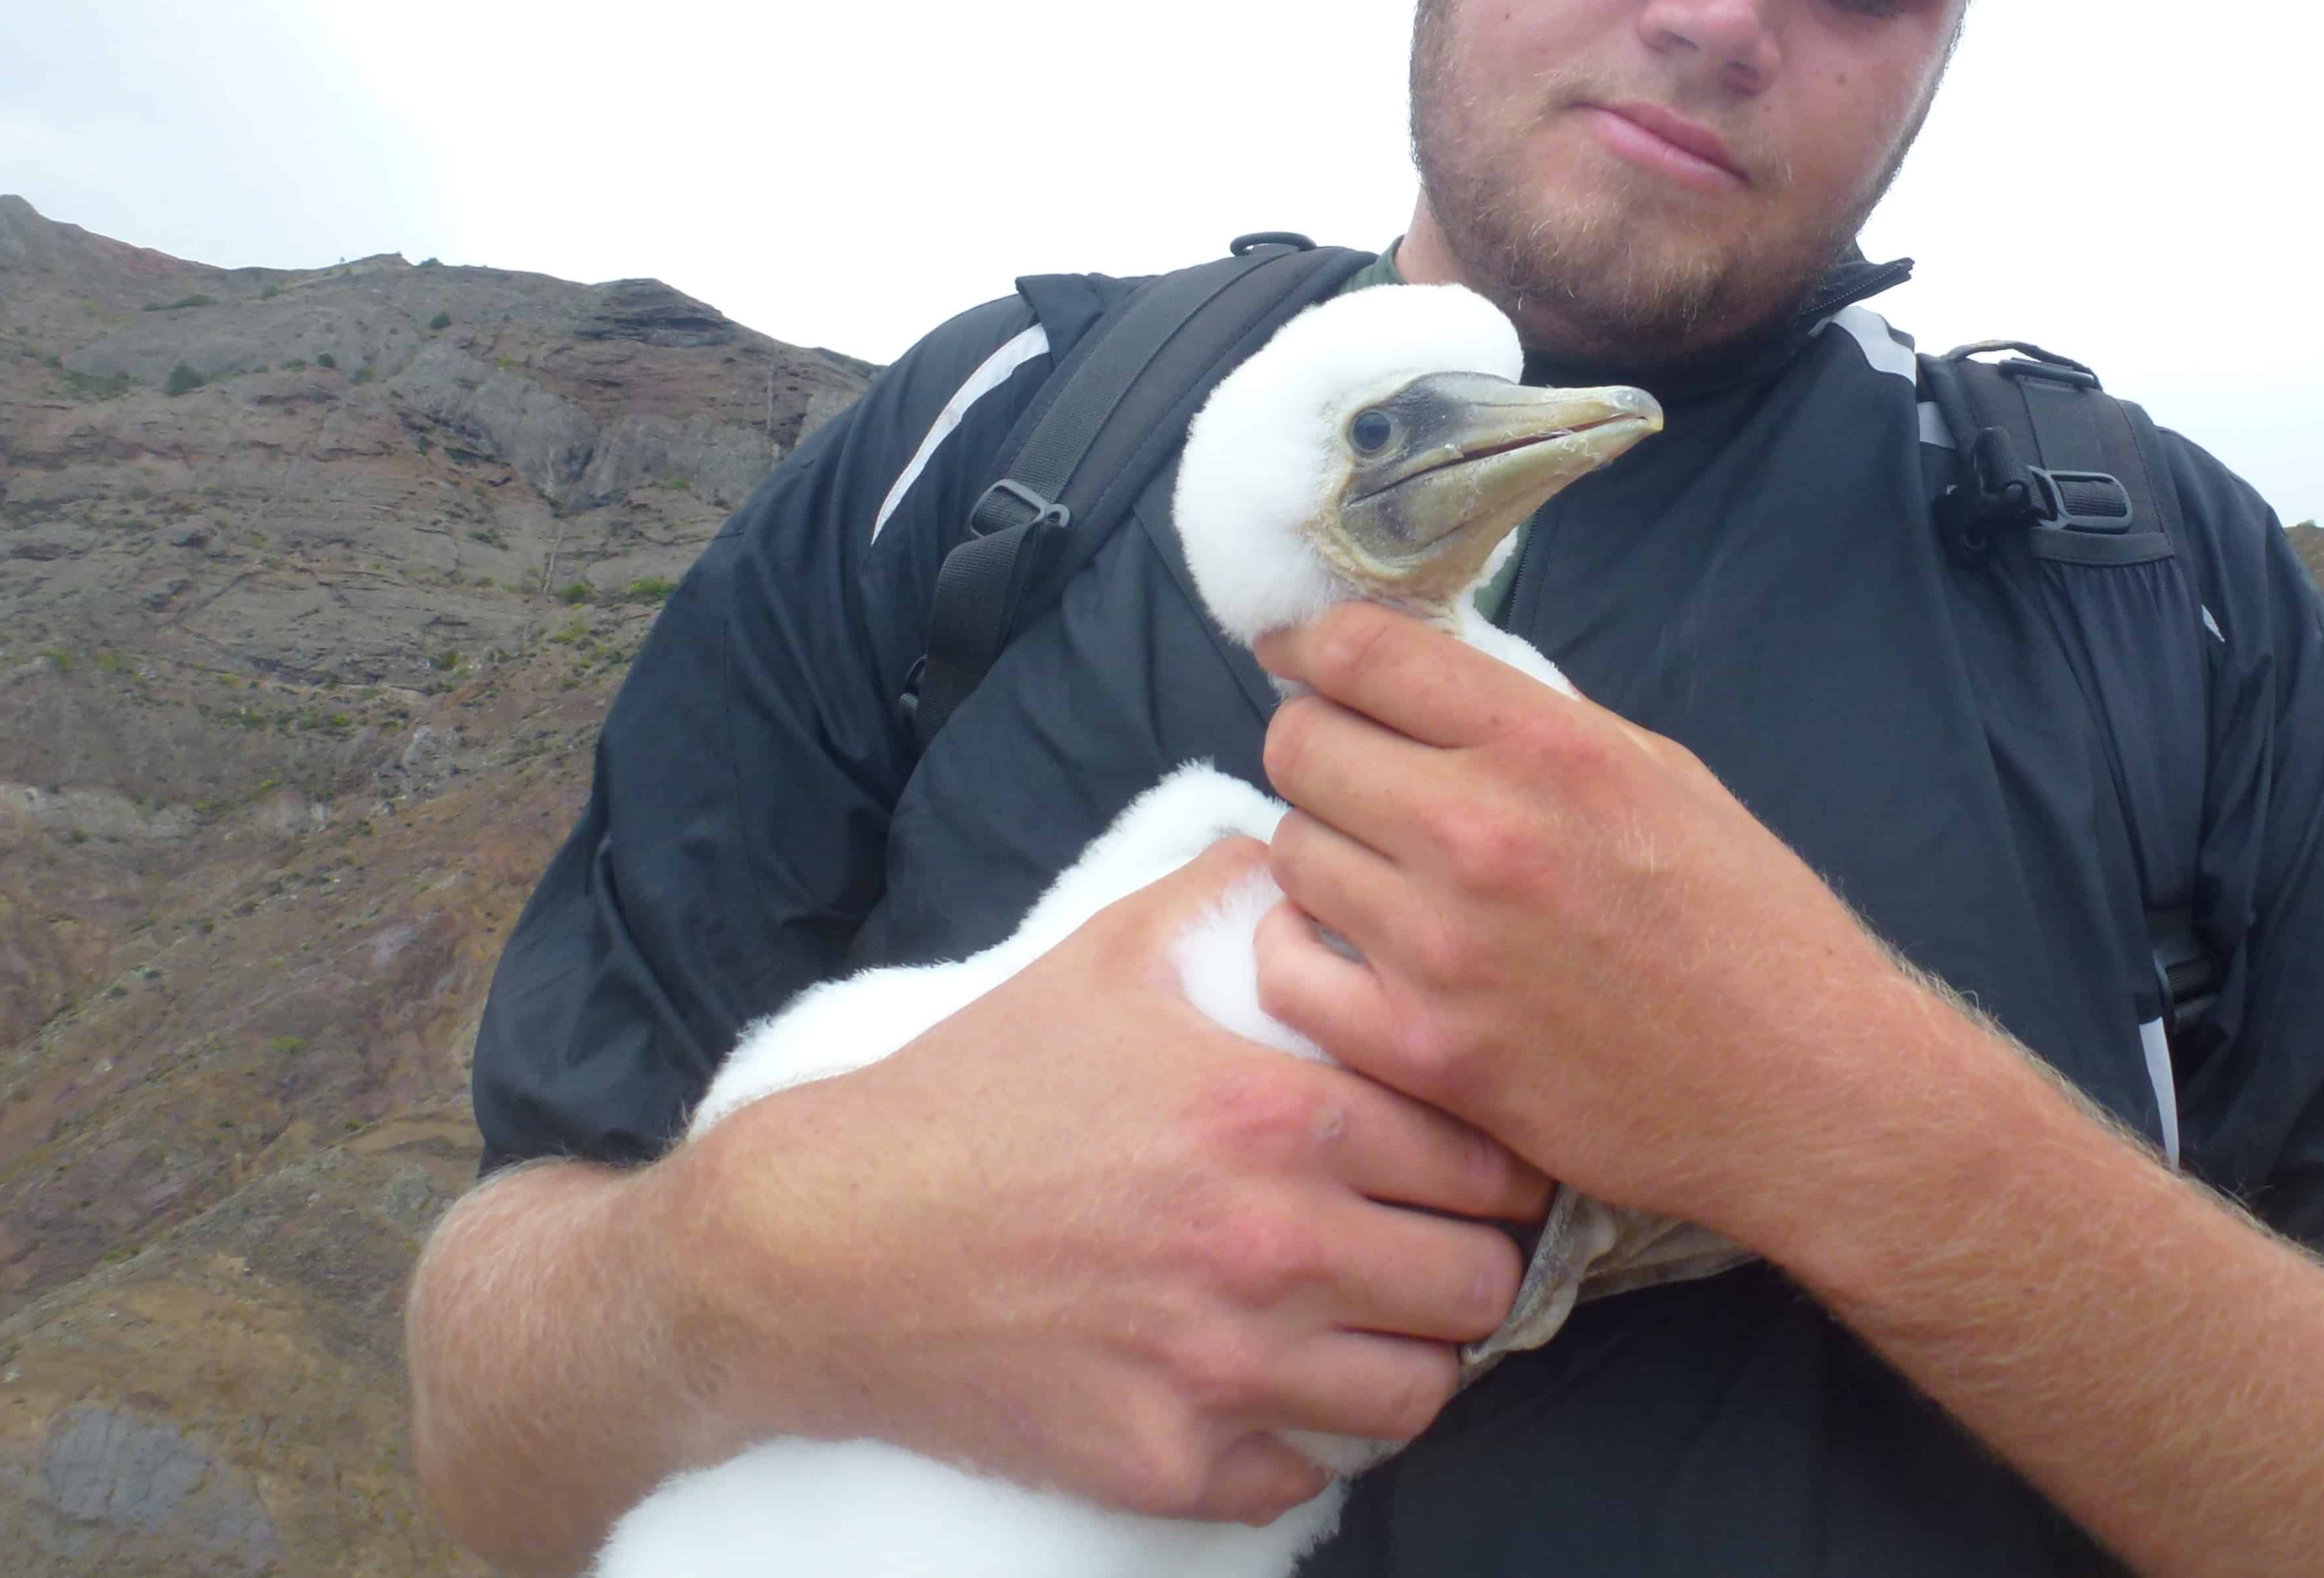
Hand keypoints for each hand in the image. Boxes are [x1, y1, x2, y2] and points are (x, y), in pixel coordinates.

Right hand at [661, 836, 1547, 1523]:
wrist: (828, 1244)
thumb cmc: (979, 1092)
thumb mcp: (1107, 955)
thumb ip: (1232, 894)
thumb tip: (1315, 852)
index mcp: (1277, 1116)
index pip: (1483, 1158)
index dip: (1496, 1158)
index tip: (1479, 1160)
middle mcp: (1271, 1246)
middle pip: (1480, 1283)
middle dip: (1473, 1257)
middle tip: (1439, 1240)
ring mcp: (1224, 1369)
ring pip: (1424, 1393)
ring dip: (1413, 1353)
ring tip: (1377, 1318)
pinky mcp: (1172, 1465)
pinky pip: (1314, 1472)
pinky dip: (1311, 1435)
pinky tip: (1280, 1383)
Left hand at [1252, 603, 1896, 1246]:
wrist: (1807, 1091)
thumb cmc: (1750, 926)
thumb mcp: (1660, 774)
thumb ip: (1532, 723)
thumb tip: (1421, 682)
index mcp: (1547, 747)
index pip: (1360, 651)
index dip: (1309, 642)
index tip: (1297, 655)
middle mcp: (1480, 833)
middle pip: (1300, 745)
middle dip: (1317, 747)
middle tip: (1350, 775)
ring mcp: (1441, 948)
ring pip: (1290, 851)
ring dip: (1323, 852)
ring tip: (1379, 875)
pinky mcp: (1422, 1049)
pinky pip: (1285, 969)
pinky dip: (1303, 952)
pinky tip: (1347, 951)